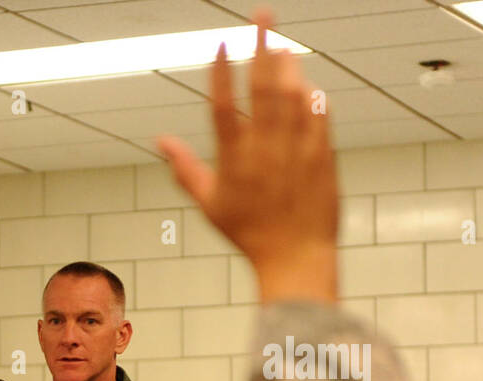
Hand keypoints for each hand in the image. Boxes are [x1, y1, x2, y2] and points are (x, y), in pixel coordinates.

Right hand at [156, 10, 337, 304]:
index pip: (224, 106)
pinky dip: (312, 93)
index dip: (222, 73)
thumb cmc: (248, 233)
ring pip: (294, 93)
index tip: (221, 43)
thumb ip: (185, 168)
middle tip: (263, 14)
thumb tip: (160, 141)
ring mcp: (297, 148)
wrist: (295, 255)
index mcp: (234, 160)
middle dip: (262, 45)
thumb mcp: (209, 203)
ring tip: (281, 46)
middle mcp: (266, 149)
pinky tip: (306, 83)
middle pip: (263, 86)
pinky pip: (319, 112)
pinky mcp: (322, 152)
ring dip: (288, 64)